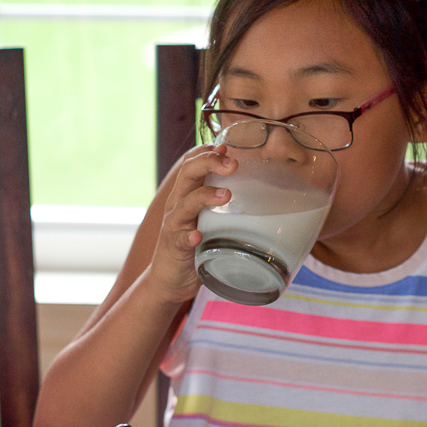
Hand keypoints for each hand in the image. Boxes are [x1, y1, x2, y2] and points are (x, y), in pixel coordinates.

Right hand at [146, 144, 237, 303]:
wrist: (168, 280)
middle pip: (188, 173)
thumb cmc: (195, 246)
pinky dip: (188, 236)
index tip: (229, 146)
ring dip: (205, 196)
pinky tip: (197, 236)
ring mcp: (174, 225)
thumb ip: (223, 204)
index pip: (191, 162)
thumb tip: (258, 193)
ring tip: (226, 195)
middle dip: (209, 163)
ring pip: (184, 202)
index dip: (208, 151)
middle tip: (234, 164)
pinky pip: (180, 239)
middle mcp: (178, 204)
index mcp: (186, 194)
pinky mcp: (174, 247)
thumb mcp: (208, 219)